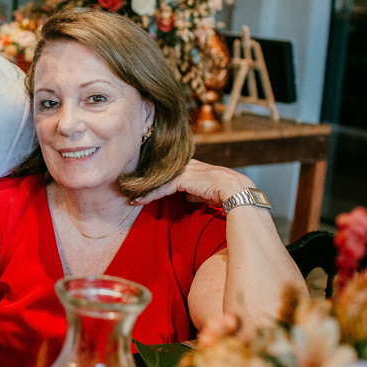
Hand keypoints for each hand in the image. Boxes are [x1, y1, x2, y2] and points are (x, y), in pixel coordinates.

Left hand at [131, 158, 254, 206]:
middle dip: (146, 181)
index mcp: (193, 166)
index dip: (157, 179)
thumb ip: (195, 192)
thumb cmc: (225, 193)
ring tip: (131, 198)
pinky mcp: (183, 179)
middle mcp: (187, 165)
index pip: (170, 171)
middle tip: (130, 189)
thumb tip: (187, 197)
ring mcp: (185, 171)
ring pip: (159, 179)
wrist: (235, 191)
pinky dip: (150, 194)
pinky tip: (139, 200)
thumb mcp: (206, 192)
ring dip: (144, 189)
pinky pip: (162, 187)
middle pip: (161, 172)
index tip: (144, 186)